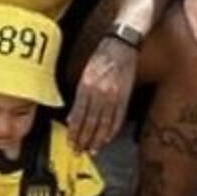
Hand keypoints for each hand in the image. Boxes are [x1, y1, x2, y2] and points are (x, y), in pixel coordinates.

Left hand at [69, 35, 136, 151]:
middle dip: (84, 139)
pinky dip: (112, 131)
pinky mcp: (125, 97)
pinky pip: (118, 118)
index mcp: (87, 84)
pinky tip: (107, 139)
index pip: (79, 115)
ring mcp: (115, 95)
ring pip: (105, 124)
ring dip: (98, 139)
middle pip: (91, 122)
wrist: (123, 44)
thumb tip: (72, 118)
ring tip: (92, 150)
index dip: (75, 131)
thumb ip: (79, 96)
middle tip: (79, 151)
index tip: (71, 142)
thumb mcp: (85, 73)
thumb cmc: (101, 56)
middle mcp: (100, 92)